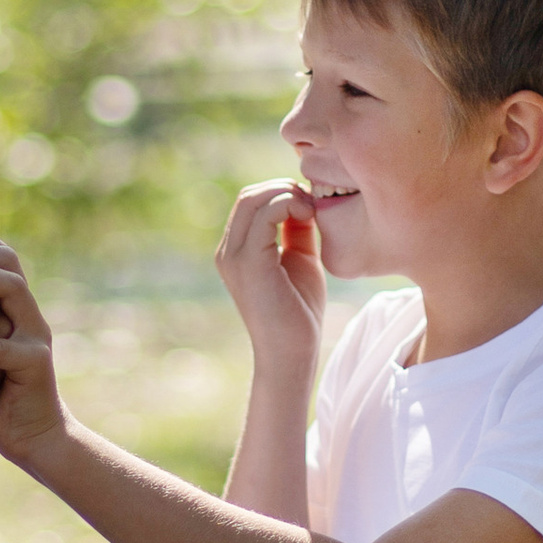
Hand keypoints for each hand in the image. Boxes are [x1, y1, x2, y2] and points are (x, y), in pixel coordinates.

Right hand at [216, 178, 325, 366]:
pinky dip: (289, 204)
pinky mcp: (248, 262)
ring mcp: (233, 257)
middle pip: (249, 195)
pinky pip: (265, 213)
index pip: (251, 202)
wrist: (293, 353)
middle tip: (314, 204)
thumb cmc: (299, 312)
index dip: (282, 193)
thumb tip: (303, 199)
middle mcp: (228, 252)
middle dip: (284, 190)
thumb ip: (297, 229)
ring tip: (312, 210)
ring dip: (288, 195)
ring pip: (253, 199)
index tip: (312, 206)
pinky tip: (309, 215)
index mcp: (236, 251)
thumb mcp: (300, 259)